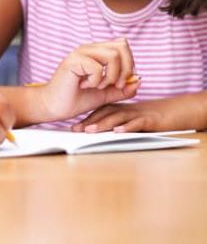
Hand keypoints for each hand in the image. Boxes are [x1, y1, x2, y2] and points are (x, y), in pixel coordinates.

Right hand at [38, 38, 139, 121]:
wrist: (55, 107)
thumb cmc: (77, 99)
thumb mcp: (106, 94)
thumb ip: (122, 88)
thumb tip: (138, 81)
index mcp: (97, 52)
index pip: (123, 45)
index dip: (129, 63)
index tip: (122, 82)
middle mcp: (89, 48)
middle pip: (122, 46)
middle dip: (125, 69)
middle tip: (116, 85)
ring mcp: (81, 53)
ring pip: (112, 55)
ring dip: (111, 76)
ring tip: (99, 86)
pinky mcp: (73, 61)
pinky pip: (97, 68)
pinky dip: (96, 81)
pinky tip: (85, 86)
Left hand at [72, 94, 201, 132]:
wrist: (170, 113)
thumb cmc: (145, 118)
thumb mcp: (127, 120)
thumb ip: (113, 124)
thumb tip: (92, 134)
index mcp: (118, 108)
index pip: (99, 112)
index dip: (86, 119)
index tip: (72, 128)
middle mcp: (125, 109)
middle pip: (105, 114)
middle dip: (90, 122)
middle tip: (76, 130)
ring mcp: (137, 114)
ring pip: (118, 117)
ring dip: (103, 124)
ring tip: (91, 131)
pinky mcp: (149, 119)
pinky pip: (137, 123)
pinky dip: (127, 127)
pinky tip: (118, 132)